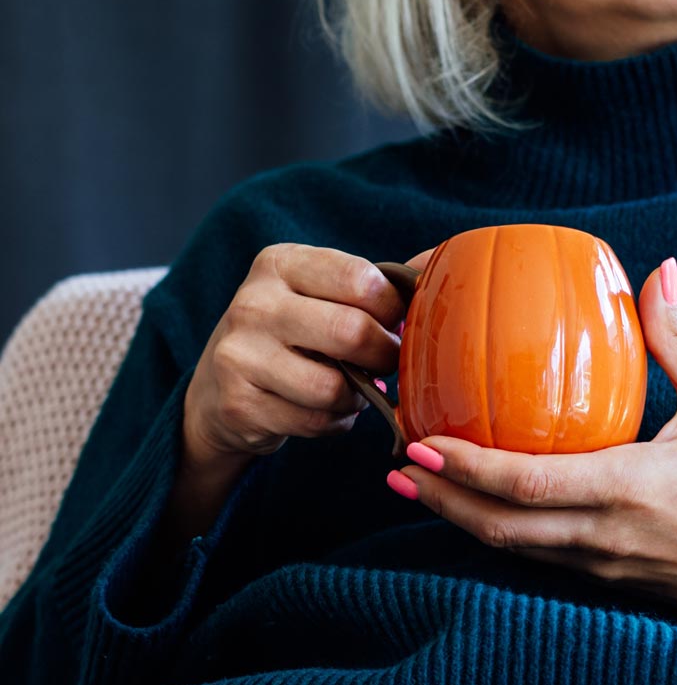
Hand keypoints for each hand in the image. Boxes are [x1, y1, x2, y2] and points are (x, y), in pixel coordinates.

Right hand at [184, 243, 435, 468]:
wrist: (217, 387)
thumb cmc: (293, 334)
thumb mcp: (321, 292)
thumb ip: (378, 284)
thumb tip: (452, 262)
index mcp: (281, 263)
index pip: (361, 279)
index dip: (392, 309)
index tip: (394, 323)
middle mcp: (254, 303)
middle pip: (351, 333)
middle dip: (383, 356)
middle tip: (384, 362)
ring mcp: (240, 355)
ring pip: (334, 387)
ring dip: (358, 397)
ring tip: (351, 388)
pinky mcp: (238, 405)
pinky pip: (315, 422)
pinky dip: (335, 422)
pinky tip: (323, 410)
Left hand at [390, 259, 676, 635]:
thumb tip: (658, 272)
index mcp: (631, 489)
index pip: (529, 485)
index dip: (467, 468)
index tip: (422, 442)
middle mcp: (604, 534)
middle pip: (500, 527)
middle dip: (440, 499)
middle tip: (394, 464)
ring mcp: (599, 563)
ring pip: (510, 547)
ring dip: (457, 515)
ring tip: (414, 482)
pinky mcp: (602, 576)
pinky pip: (535, 553)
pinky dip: (494, 525)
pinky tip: (471, 500)